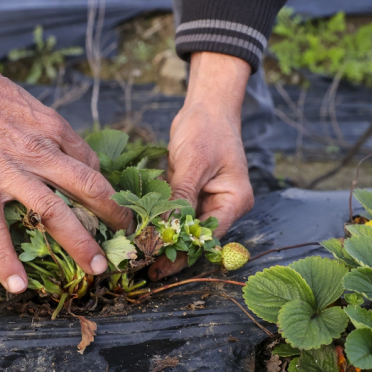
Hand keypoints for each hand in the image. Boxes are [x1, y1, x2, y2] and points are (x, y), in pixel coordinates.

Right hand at [0, 27, 130, 292]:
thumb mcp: (27, 103)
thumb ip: (50, 132)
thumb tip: (75, 157)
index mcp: (52, 128)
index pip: (91, 165)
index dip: (107, 191)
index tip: (114, 210)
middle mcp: (39, 152)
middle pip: (87, 189)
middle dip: (112, 218)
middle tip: (127, 242)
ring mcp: (8, 172)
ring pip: (54, 212)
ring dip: (80, 243)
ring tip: (97, 270)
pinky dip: (6, 260)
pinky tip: (18, 286)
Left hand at [149, 53, 254, 280]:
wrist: (206, 106)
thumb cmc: (206, 129)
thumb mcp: (193, 163)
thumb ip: (182, 197)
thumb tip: (167, 229)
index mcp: (234, 201)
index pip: (208, 235)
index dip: (183, 251)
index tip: (157, 263)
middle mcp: (223, 206)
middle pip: (196, 237)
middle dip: (171, 250)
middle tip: (142, 265)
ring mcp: (207, 201)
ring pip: (183, 227)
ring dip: (162, 238)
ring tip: (137, 253)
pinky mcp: (191, 194)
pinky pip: (174, 213)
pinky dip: (159, 221)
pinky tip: (139, 231)